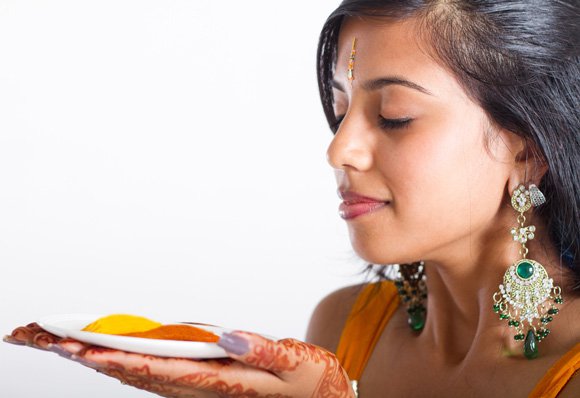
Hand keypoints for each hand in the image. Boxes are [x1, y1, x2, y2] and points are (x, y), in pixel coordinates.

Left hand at [5, 324, 354, 397]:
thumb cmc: (308, 383)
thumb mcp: (296, 364)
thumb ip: (263, 351)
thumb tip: (229, 337)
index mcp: (222, 384)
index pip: (160, 370)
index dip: (117, 357)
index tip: (80, 345)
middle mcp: (201, 389)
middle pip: (134, 374)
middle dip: (88, 355)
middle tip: (45, 337)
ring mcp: (197, 389)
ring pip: (137, 375)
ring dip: (97, 358)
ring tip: (61, 341)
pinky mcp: (200, 383)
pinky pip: (152, 374)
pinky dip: (121, 361)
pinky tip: (105, 352)